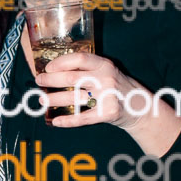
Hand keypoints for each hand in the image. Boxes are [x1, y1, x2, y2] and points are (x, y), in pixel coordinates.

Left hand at [36, 51, 150, 129]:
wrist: (141, 108)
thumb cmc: (118, 88)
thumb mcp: (108, 72)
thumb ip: (89, 69)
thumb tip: (57, 70)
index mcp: (105, 65)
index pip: (80, 59)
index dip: (61, 62)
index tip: (48, 67)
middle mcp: (106, 79)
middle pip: (72, 78)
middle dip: (51, 80)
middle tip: (39, 82)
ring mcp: (107, 96)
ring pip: (74, 97)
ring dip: (54, 100)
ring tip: (42, 101)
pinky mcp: (107, 113)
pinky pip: (82, 118)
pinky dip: (67, 121)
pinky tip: (56, 121)